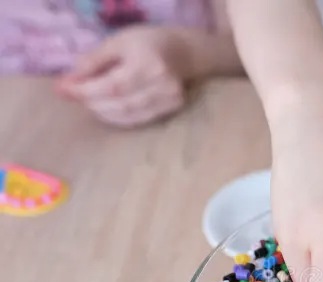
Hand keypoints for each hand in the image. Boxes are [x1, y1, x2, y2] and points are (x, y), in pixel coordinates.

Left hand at [57, 26, 187, 126]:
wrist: (180, 52)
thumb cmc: (145, 43)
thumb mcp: (116, 43)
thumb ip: (92, 62)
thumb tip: (67, 84)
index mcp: (149, 63)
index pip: (113, 86)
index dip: (87, 91)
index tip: (64, 90)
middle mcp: (162, 84)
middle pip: (121, 103)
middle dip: (92, 101)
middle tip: (75, 95)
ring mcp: (170, 99)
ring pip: (129, 115)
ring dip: (103, 111)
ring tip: (89, 101)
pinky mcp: (172, 109)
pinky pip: (138, 119)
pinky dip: (118, 117)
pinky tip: (106, 108)